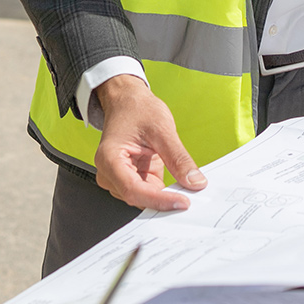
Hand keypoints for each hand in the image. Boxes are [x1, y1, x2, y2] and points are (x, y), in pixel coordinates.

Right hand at [92, 76, 205, 210]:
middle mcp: (109, 172)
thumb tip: (194, 181)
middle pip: (138, 198)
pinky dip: (165, 193)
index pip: (133, 190)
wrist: (128, 102)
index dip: (159, 200)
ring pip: (144, 200)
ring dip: (165, 198)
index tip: (182, 202)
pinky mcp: (131, 179)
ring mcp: (119, 178)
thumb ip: (178, 158)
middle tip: (192, 198)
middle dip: (164, 201)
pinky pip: (149, 194)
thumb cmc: (137, 109)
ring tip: (187, 191)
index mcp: (109, 158)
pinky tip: (179, 188)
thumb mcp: (162, 129)